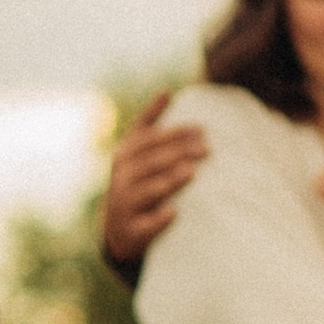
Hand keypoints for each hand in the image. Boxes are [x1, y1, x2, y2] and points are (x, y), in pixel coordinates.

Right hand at [101, 90, 208, 269]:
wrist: (116, 229)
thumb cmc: (135, 182)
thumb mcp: (135, 152)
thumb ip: (149, 122)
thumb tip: (168, 91)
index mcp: (125, 156)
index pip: (150, 140)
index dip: (175, 133)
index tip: (202, 129)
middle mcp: (121, 178)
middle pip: (151, 162)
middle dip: (179, 153)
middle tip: (208, 149)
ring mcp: (124, 205)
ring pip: (147, 191)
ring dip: (169, 181)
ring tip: (192, 172)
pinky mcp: (131, 231)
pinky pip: (144, 225)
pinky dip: (158, 219)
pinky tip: (174, 212)